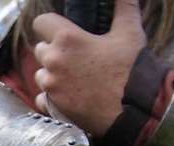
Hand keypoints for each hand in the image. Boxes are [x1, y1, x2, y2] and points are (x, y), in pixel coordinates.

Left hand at [33, 0, 145, 135]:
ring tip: (76, 77)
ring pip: (41, 74)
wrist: (133, 108)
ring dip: (52, 74)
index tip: (59, 30)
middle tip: (76, 56)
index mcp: (67, 39)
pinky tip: (72, 94)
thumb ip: (124, 7)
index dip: (50, 24)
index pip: (41, 22)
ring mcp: (50, 86)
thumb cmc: (131, 69)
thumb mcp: (130, 32)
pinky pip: (42, 98)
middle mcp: (53, 62)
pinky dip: (53, 96)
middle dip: (54, 50)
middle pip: (40, 49)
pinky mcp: (51, 106)